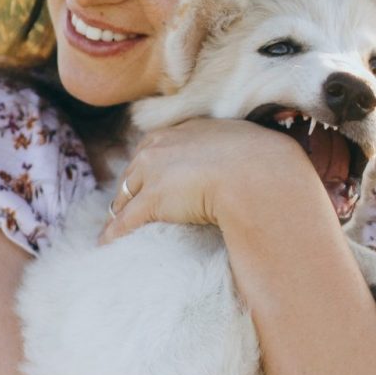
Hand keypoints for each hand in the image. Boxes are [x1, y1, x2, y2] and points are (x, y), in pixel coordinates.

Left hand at [99, 117, 310, 243]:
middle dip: (129, 188)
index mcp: (189, 129)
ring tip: (114, 229)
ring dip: (119, 212)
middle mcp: (165, 144)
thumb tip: (268, 168)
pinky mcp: (152, 199)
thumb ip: (247, 156)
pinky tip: (107, 245)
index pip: (159, 147)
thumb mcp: (256, 150)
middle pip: (135, 170)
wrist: (261, 178)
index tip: (151, 181)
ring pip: (126, 195)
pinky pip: (125, 221)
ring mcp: (155, 171)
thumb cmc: (269, 167)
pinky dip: (114, 234)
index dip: (152, 167)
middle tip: (126, 208)